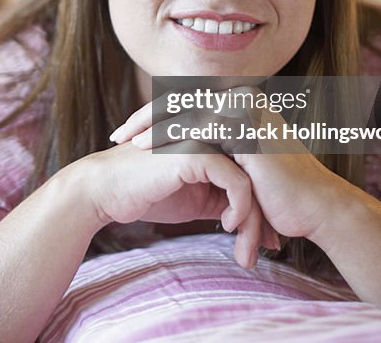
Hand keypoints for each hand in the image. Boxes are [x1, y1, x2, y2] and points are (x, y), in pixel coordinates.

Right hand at [70, 132, 276, 267]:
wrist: (107, 190)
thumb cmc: (145, 192)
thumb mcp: (194, 197)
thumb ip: (222, 197)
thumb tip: (255, 221)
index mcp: (214, 139)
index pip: (253, 172)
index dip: (264, 205)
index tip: (270, 239)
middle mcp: (213, 134)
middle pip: (257, 175)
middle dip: (268, 214)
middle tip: (274, 246)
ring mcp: (205, 139)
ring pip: (251, 180)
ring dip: (255, 219)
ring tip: (247, 246)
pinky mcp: (196, 152)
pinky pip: (236, 182)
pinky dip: (240, 209)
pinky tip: (227, 226)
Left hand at [114, 95, 351, 242]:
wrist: (317, 209)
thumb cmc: (281, 194)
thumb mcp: (242, 165)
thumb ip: (219, 151)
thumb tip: (186, 152)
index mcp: (243, 103)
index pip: (190, 104)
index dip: (157, 117)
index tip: (129, 134)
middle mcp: (244, 99)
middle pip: (182, 102)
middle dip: (146, 117)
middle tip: (117, 135)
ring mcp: (246, 109)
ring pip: (184, 111)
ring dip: (150, 125)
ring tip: (123, 142)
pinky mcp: (245, 126)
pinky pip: (194, 126)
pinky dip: (166, 136)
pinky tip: (145, 148)